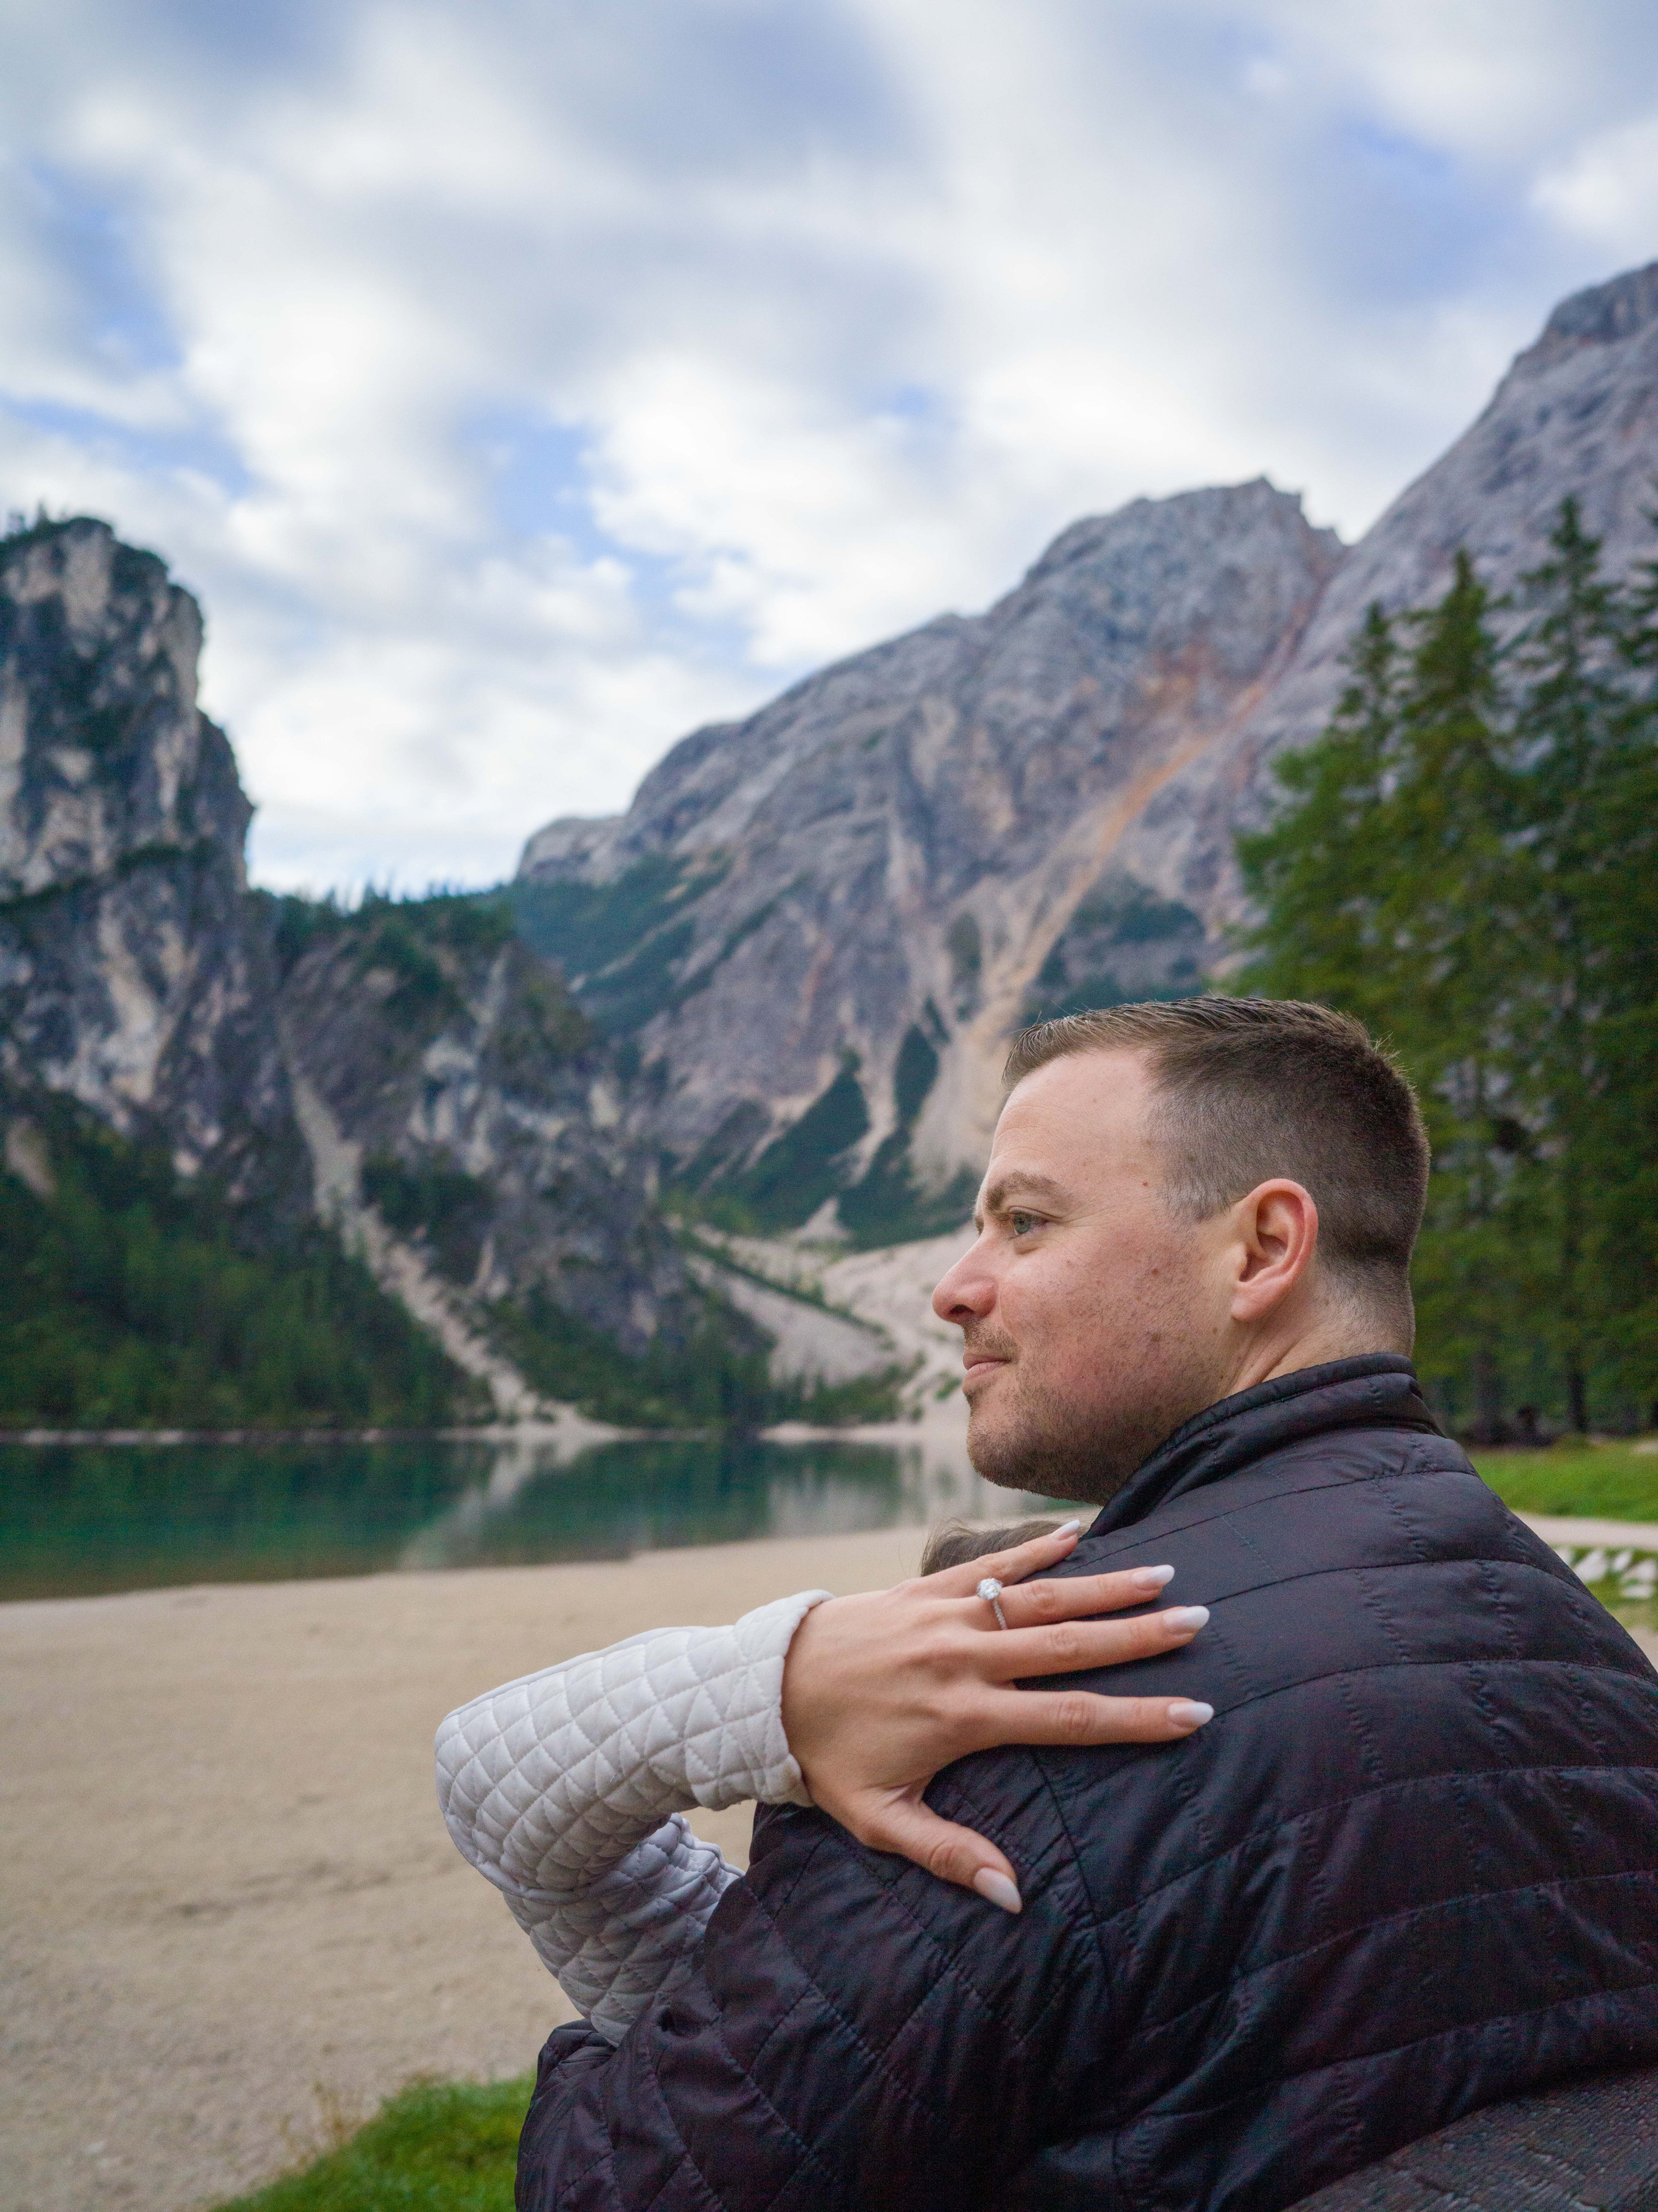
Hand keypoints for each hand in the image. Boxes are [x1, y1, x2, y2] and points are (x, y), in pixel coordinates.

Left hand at [780, 1523, 1210, 1912]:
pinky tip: (1081, 1532)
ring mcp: (945, 1614)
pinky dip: (1036, 1546)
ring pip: (1040, 1595)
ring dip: (1104, 1583)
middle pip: (1070, 1644)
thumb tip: (1014, 1899)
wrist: (762, 1687)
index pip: (1070, 1718)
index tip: (1193, 1712)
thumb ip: (948, 1855)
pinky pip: (990, 1563)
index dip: (1136, 1718)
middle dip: (1140, 1635)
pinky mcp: (924, 1587)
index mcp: (964, 1717)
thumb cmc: (825, 1758)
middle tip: (1200, 1621)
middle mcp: (964, 1658)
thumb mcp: (878, 1820)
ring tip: (1163, 1570)